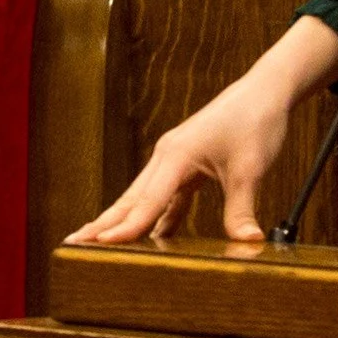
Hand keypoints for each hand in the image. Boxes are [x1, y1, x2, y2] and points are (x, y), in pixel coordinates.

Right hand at [73, 17, 337, 245]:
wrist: (264, 92)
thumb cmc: (254, 122)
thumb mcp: (250, 169)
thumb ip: (242, 208)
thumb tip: (247, 240)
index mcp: (175, 155)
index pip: (146, 201)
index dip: (125, 227)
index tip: (101, 245)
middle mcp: (167, 156)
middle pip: (130, 197)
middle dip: (102, 222)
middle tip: (73, 242)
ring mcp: (174, 159)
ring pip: (142, 196)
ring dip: (122, 219)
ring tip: (99, 242)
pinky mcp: (187, 164)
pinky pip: (165, 196)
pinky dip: (156, 216)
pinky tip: (152, 236)